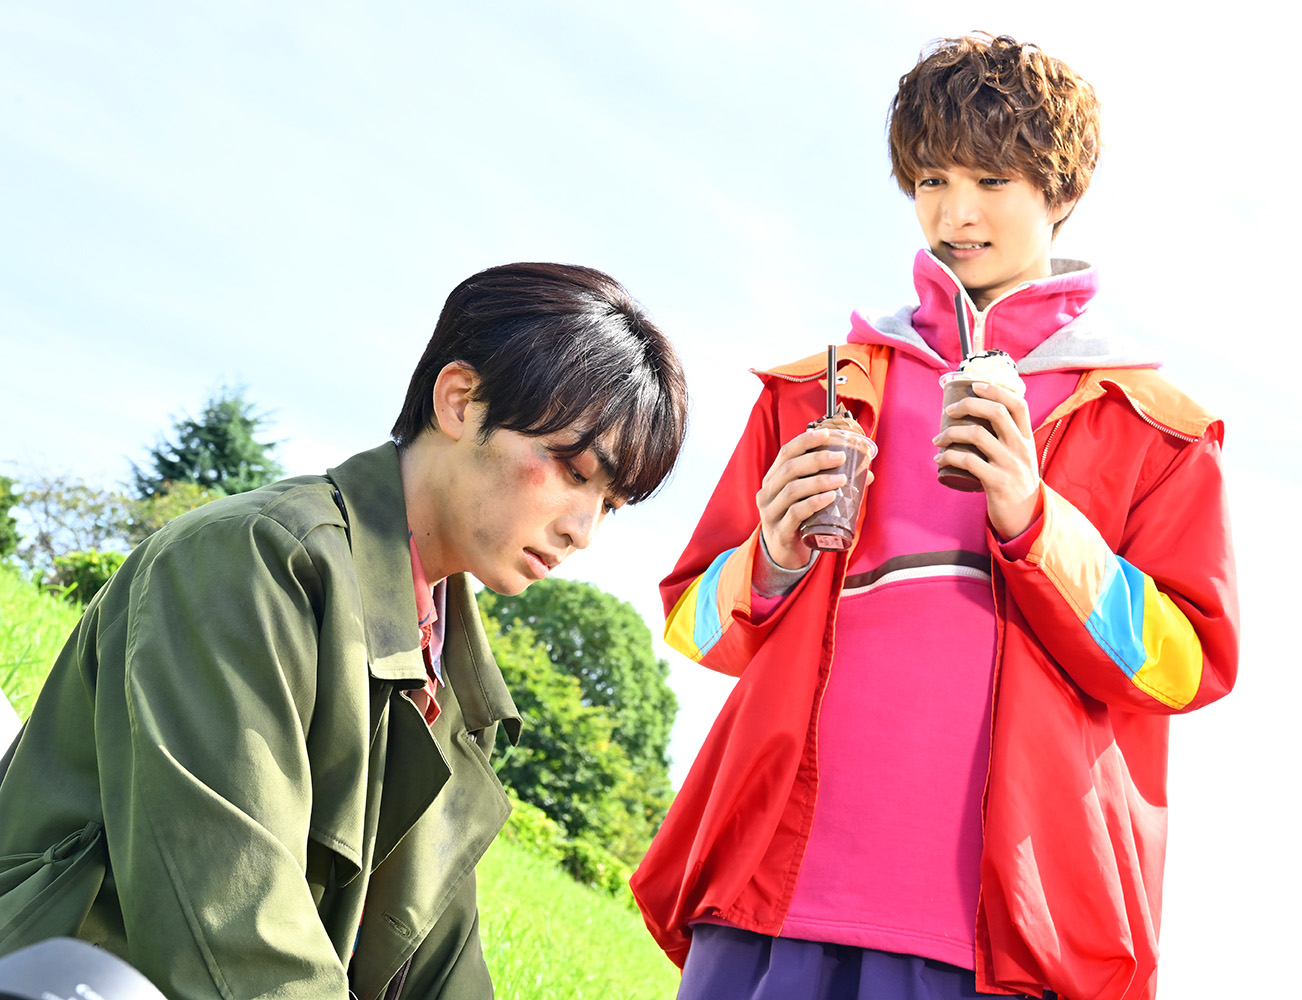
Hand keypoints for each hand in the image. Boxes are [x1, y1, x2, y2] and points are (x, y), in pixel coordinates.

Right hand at [758, 427, 871, 568]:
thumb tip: (867, 473)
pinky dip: (814, 503)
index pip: (786, 452)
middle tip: (841, 457)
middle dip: (817, 459)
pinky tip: (830, 497)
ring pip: (793, 489)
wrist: (784, 555)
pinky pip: (795, 513)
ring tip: (842, 480)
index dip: (806, 441)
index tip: (828, 434)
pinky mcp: (779, 531)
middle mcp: (767, 492)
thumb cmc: (799, 520)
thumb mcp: (809, 498)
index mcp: (773, 478)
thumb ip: (832, 483)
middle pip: (790, 468)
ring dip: (819, 481)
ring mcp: (770, 513)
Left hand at [933, 382, 1041, 538]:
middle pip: (996, 412)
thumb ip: (1007, 437)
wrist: (1027, 518)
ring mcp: (1010, 465)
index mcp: (1027, 438)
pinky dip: (948, 457)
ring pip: (977, 435)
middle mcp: (1021, 448)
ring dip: (951, 433)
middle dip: (967, 405)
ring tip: (938, 439)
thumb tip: (979, 415)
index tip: (974, 386)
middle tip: (948, 411)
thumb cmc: (1016, 482)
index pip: (1018, 404)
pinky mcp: (997, 482)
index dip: (996, 390)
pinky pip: (968, 461)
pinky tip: (939, 459)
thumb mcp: (1019, 456)